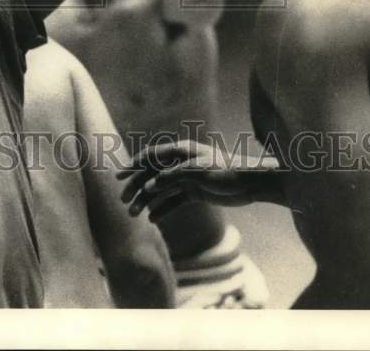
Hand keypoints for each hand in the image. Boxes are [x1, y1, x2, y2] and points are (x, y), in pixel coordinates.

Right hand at [118, 140, 281, 219]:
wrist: (250, 184)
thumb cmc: (227, 171)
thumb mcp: (199, 171)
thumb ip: (174, 176)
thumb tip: (151, 184)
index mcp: (180, 151)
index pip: (151, 156)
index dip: (134, 165)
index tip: (119, 176)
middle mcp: (181, 164)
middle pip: (152, 174)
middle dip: (136, 187)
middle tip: (124, 202)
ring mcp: (186, 178)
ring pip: (160, 189)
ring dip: (146, 200)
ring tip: (134, 214)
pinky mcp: (194, 192)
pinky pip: (173, 201)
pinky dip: (162, 208)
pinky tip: (152, 218)